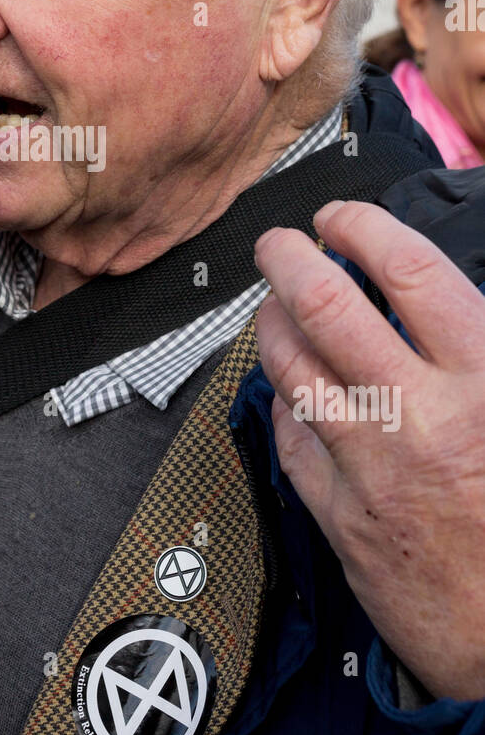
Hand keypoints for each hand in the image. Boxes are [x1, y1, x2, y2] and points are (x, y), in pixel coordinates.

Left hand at [254, 199, 484, 701]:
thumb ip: (482, 349)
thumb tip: (444, 298)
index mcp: (483, 381)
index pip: (409, 272)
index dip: (363, 228)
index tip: (341, 218)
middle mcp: (420, 416)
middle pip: (327, 307)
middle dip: (289, 259)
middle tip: (278, 245)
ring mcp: (371, 467)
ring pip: (291, 368)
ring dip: (271, 325)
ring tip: (273, 308)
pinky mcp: (339, 517)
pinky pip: (290, 438)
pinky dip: (283, 401)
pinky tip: (287, 387)